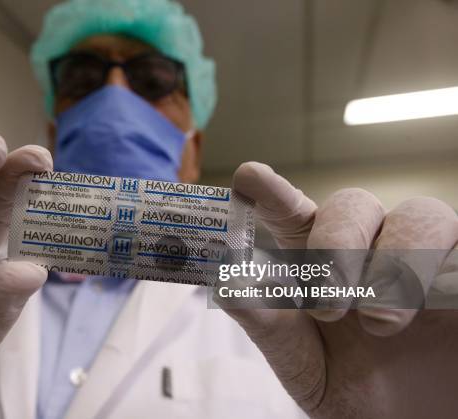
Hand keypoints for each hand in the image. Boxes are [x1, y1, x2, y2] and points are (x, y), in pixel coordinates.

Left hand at [218, 162, 457, 418]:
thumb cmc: (356, 392)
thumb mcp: (304, 365)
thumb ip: (269, 327)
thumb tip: (225, 288)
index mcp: (322, 266)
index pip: (294, 215)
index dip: (273, 192)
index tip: (249, 176)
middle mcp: (372, 250)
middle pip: (354, 202)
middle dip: (337, 242)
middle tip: (329, 302)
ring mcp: (425, 258)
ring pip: (419, 213)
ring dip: (395, 261)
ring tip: (379, 321)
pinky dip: (443, 268)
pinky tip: (431, 308)